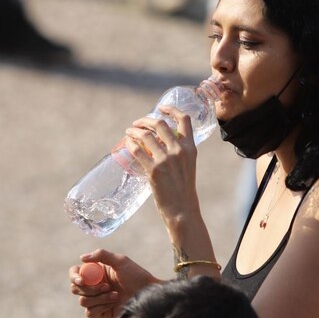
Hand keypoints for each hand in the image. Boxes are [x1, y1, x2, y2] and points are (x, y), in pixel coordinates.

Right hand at [69, 249, 160, 317]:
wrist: (147, 294)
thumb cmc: (136, 275)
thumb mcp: (121, 261)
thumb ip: (102, 255)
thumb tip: (82, 258)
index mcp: (96, 271)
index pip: (75, 272)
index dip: (74, 276)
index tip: (81, 280)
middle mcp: (94, 285)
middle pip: (75, 288)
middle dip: (90, 289)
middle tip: (107, 286)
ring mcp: (96, 299)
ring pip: (83, 301)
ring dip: (99, 298)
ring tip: (115, 295)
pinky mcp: (100, 312)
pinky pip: (89, 312)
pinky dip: (101, 307)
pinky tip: (114, 303)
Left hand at [123, 105, 200, 219]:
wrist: (182, 209)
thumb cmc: (183, 188)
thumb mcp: (188, 165)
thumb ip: (178, 151)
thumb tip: (161, 140)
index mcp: (190, 148)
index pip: (184, 119)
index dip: (171, 109)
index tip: (160, 108)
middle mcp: (179, 150)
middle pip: (159, 124)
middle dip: (145, 120)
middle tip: (137, 124)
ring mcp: (166, 160)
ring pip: (145, 135)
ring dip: (134, 130)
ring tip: (128, 132)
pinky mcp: (153, 170)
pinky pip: (137, 150)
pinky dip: (130, 144)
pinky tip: (127, 144)